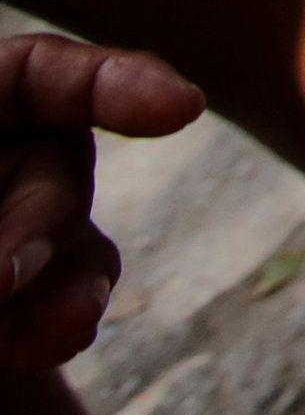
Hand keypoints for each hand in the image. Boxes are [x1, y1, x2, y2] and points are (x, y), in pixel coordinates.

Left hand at [0, 36, 202, 370]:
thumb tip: (0, 266)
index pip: (48, 74)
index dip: (118, 82)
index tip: (177, 110)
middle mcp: (2, 152)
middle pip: (56, 168)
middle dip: (37, 225)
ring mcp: (17, 222)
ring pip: (73, 241)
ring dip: (61, 284)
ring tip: (55, 325)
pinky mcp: (25, 292)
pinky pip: (65, 297)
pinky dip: (53, 323)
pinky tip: (43, 340)